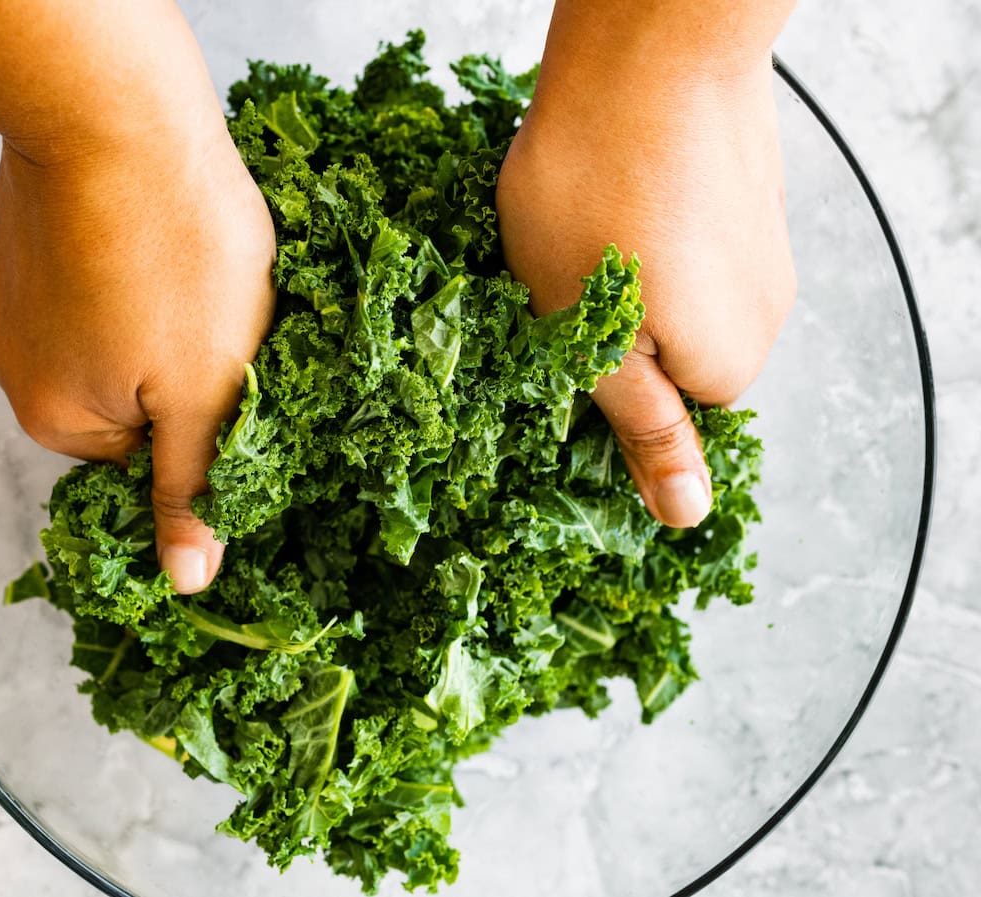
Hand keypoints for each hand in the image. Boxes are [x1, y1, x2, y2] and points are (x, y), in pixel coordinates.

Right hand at [0, 108, 274, 593]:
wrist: (113, 113)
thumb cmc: (173, 256)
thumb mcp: (204, 392)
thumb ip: (191, 488)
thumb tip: (186, 583)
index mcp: (59, 420)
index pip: (153, 460)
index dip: (208, 420)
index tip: (238, 376)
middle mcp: (21, 369)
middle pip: (136, 399)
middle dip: (190, 369)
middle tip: (224, 317)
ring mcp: (20, 302)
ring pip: (124, 340)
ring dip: (170, 318)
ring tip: (197, 269)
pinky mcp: (34, 246)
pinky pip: (103, 287)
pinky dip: (142, 273)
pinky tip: (167, 238)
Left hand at [497, 40, 794, 527]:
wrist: (645, 55)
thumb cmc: (596, 199)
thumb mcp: (591, 337)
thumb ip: (644, 429)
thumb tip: (689, 516)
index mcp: (727, 362)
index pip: (662, 419)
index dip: (599, 387)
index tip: (556, 349)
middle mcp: (763, 311)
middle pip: (670, 356)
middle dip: (608, 331)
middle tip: (555, 286)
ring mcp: (760, 244)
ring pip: (674, 292)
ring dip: (622, 277)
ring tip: (577, 228)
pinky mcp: (745, 192)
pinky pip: (687, 238)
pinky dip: (645, 228)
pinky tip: (609, 192)